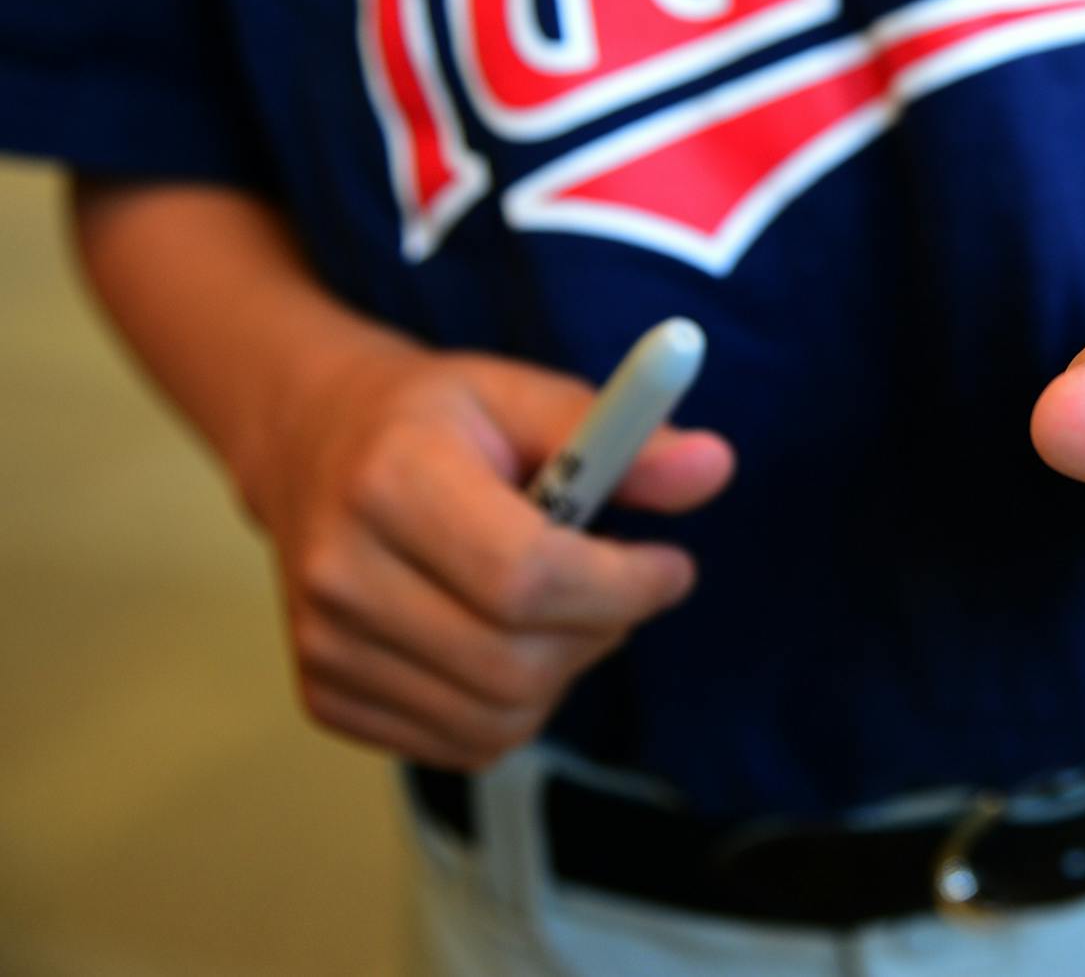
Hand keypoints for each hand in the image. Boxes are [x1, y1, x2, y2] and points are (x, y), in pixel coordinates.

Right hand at [243, 344, 733, 770]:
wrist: (314, 445)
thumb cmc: (439, 421)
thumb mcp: (527, 396)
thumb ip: (624, 437)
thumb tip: (714, 467)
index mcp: (392, 481)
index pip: (526, 578)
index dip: (622, 585)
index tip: (671, 566)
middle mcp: (340, 572)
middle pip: (516, 662)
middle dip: (601, 629)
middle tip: (617, 583)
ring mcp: (324, 646)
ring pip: (499, 717)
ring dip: (562, 671)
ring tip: (556, 605)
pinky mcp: (325, 698)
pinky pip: (462, 744)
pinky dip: (512, 706)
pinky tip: (502, 636)